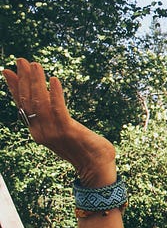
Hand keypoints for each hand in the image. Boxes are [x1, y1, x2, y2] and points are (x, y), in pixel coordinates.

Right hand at [3, 59, 116, 184]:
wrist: (96, 168)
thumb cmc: (83, 147)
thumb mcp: (63, 130)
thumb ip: (53, 118)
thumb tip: (47, 102)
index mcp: (37, 130)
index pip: (22, 105)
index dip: (14, 87)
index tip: (8, 71)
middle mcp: (40, 131)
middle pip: (28, 100)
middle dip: (23, 78)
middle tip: (21, 60)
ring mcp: (52, 131)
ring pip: (40, 102)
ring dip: (37, 81)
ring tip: (35, 64)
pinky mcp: (67, 130)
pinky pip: (58, 109)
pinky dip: (55, 93)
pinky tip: (54, 79)